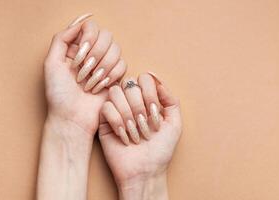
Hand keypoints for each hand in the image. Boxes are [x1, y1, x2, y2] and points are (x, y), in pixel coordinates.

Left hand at [37, 14, 125, 199]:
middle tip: (82, 73)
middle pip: (107, 36)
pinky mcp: (117, 77)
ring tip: (89, 84)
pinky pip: (123, 65)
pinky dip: (111, 76)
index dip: (88, 40)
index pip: (91, 28)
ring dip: (102, 68)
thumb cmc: (59, 95)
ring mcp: (106, 65)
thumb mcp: (51, 63)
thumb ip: (61, 38)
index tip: (79, 56)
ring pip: (116, 50)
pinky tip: (100, 87)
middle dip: (95, 55)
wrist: (72, 118)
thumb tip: (80, 22)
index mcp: (76, 48)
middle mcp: (92, 54)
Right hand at [98, 72, 181, 198]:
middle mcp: (131, 102)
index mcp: (147, 100)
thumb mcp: (174, 124)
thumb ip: (171, 100)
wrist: (144, 171)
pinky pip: (106, 108)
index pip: (144, 79)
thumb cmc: (160, 150)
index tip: (155, 113)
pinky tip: (124, 136)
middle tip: (145, 127)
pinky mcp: (104, 121)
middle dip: (140, 107)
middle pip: (130, 84)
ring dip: (128, 114)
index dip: (150, 93)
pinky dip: (117, 122)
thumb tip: (156, 79)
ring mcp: (117, 110)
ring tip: (135, 133)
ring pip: (116, 93)